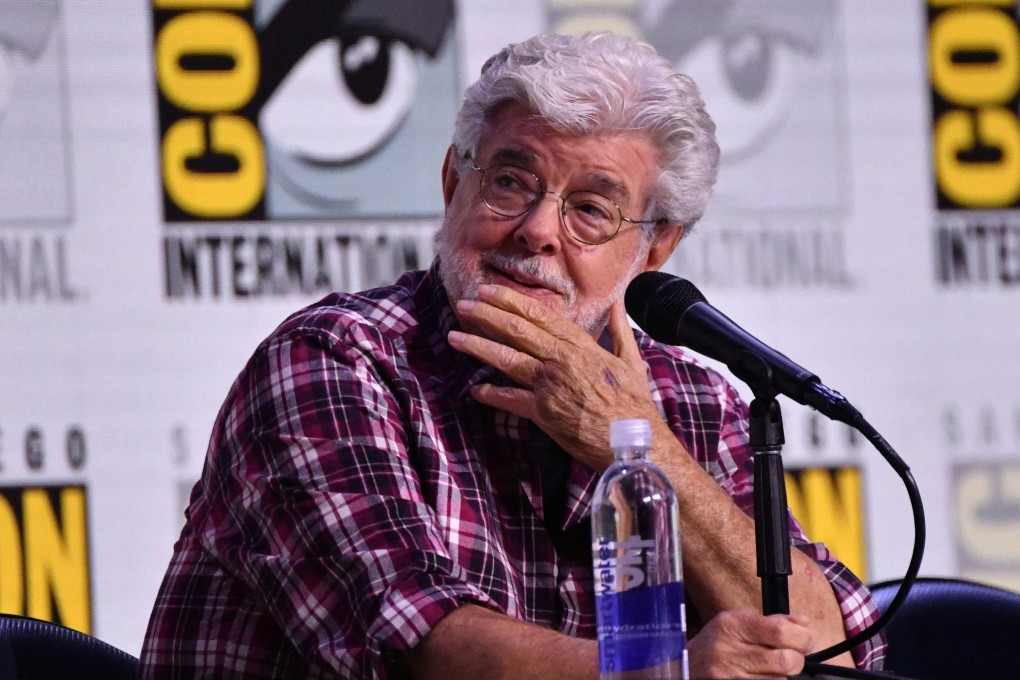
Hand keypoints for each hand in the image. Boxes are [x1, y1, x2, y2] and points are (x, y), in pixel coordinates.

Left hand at [447, 284, 659, 469]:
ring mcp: (549, 386)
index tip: (489, 292)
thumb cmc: (633, 403)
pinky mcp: (543, 413)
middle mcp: (561, 360)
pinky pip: (510, 400)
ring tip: (455, 337)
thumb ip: (619, 328)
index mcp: (580, 345)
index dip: (510, 301)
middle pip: (517, 330)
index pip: (539, 315)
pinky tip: (475, 390)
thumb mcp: (630, 360)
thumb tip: (620, 302)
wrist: (633, 443)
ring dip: (478, 346)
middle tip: (463, 305)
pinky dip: (491, 394)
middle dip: (486, 315)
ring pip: (507, 359)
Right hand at [688, 611, 812, 678]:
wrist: (687, 663)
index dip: (802, 636)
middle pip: (786, 660)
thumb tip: (804, 623)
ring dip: (785, 673)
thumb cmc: (717, 640)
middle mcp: (730, 651)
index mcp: (733, 625)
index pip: (780, 631)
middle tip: (795, 654)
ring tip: (776, 664)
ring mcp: (732, 675)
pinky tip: (767, 674)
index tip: (805, 637)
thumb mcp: (738, 621)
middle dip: (798, 658)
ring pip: (780, 679)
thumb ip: (772, 621)